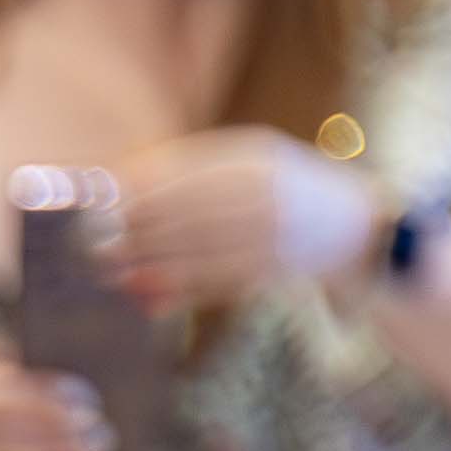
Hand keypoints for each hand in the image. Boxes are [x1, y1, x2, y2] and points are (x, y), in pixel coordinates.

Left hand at [103, 126, 381, 309]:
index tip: (103, 199)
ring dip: (149, 261)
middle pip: (189, 209)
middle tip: (92, 242)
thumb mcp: (254, 162)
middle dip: (137, 227)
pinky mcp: (274, 270)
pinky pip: (218, 280)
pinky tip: (145, 294)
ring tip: (108, 270)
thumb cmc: (286, 190)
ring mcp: (274, 232)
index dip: (142, 185)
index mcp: (258, 156)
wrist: (358, 228)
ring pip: (199, 248)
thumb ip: (196, 167)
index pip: (191, 169)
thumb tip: (123, 178)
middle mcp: (267, 191)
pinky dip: (178, 289)